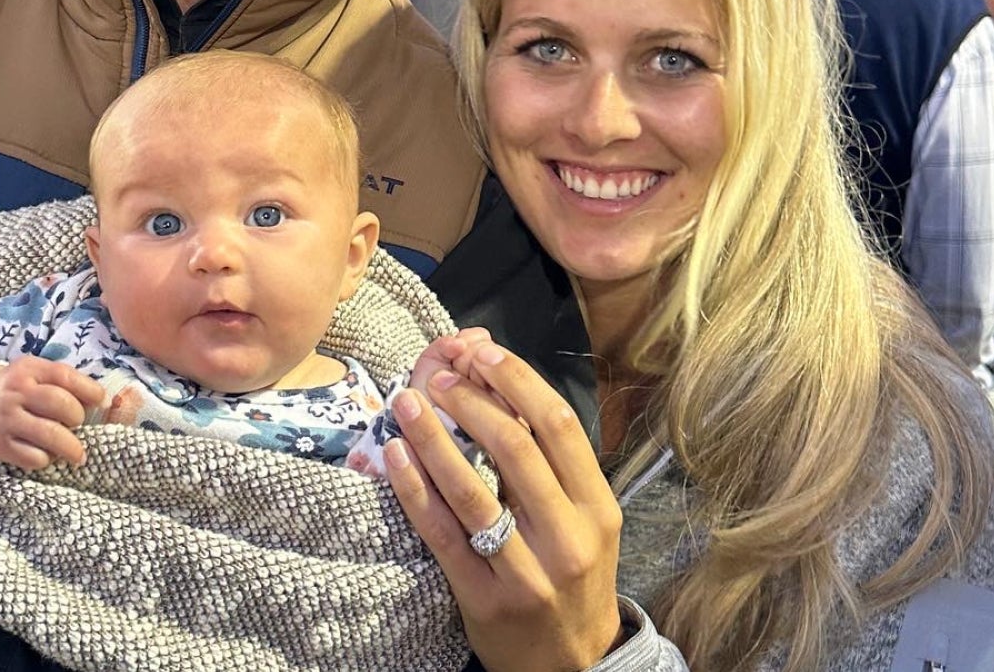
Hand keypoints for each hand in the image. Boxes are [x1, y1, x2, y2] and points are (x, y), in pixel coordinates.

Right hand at [0, 355, 105, 468]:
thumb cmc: (22, 391)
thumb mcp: (40, 375)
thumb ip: (70, 383)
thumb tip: (106, 402)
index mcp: (28, 369)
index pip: (65, 377)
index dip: (90, 391)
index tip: (102, 402)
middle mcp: (14, 392)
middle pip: (60, 404)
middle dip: (78, 418)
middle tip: (79, 425)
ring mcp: (5, 419)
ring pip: (50, 434)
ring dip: (71, 447)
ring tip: (78, 453)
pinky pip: (34, 457)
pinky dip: (48, 459)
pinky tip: (48, 455)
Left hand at [385, 336, 622, 670]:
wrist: (572, 663)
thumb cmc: (574, 577)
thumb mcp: (587, 523)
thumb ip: (555, 469)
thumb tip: (504, 393)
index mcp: (597, 508)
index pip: (559, 427)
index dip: (519, 382)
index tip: (485, 353)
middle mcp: (568, 538)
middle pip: (516, 449)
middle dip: (472, 403)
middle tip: (440, 378)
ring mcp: (526, 572)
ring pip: (472, 491)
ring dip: (434, 439)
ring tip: (408, 403)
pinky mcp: (484, 599)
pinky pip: (442, 534)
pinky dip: (414, 490)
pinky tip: (396, 456)